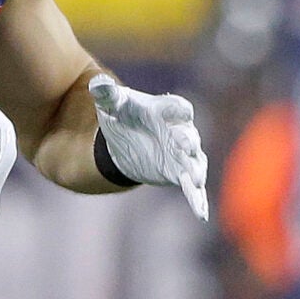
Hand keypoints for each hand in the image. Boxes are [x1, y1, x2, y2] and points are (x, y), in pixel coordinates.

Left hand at [88, 74, 208, 220]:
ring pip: (194, 162)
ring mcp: (183, 155)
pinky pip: (192, 189)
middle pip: (189, 135)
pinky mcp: (179, 174)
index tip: (180, 112)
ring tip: (195, 179)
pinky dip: (197, 200)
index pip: (178, 108)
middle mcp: (180, 131)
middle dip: (187, 141)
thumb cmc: (124, 115)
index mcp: (166, 111)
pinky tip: (202, 214)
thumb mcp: (112, 105)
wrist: (126, 137)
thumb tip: (97, 84)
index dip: (178, 110)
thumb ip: (107, 94)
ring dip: (195, 170)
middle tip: (185, 145)